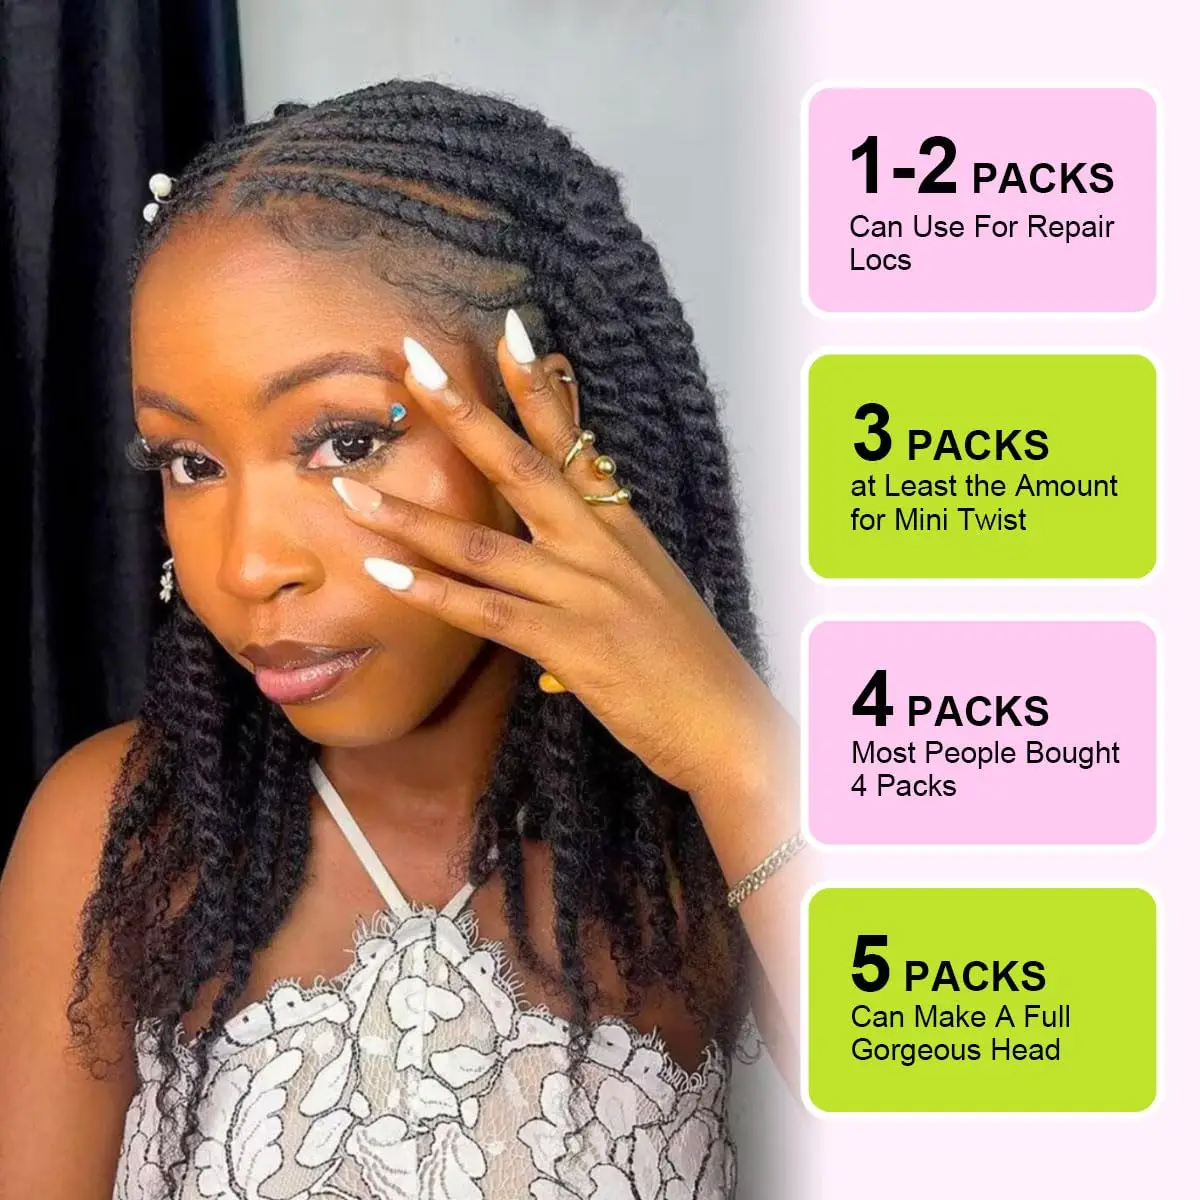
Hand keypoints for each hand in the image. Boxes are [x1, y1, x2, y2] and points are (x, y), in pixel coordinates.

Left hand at [332, 313, 786, 801]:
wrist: (725, 722)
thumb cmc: (686, 657)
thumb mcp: (649, 583)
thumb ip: (602, 546)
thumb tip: (565, 523)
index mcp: (620, 527)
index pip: (573, 443)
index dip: (537, 387)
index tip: (504, 329)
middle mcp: (599, 547)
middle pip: (520, 467)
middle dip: (461, 412)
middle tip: (409, 361)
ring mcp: (583, 594)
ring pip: (483, 544)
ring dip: (410, 516)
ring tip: (347, 489)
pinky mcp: (569, 646)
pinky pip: (487, 613)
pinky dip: (432, 594)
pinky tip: (383, 577)